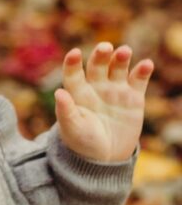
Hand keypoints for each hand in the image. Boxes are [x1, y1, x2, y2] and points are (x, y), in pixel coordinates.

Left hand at [55, 42, 153, 161]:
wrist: (104, 157)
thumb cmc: (82, 142)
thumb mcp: (72, 128)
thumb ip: (66, 110)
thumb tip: (58, 92)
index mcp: (77, 93)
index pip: (73, 74)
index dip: (73, 63)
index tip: (75, 53)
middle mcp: (95, 87)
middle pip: (98, 66)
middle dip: (101, 56)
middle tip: (105, 47)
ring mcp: (115, 90)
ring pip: (118, 68)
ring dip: (121, 58)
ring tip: (124, 51)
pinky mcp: (133, 97)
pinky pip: (138, 80)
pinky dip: (142, 71)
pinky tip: (146, 64)